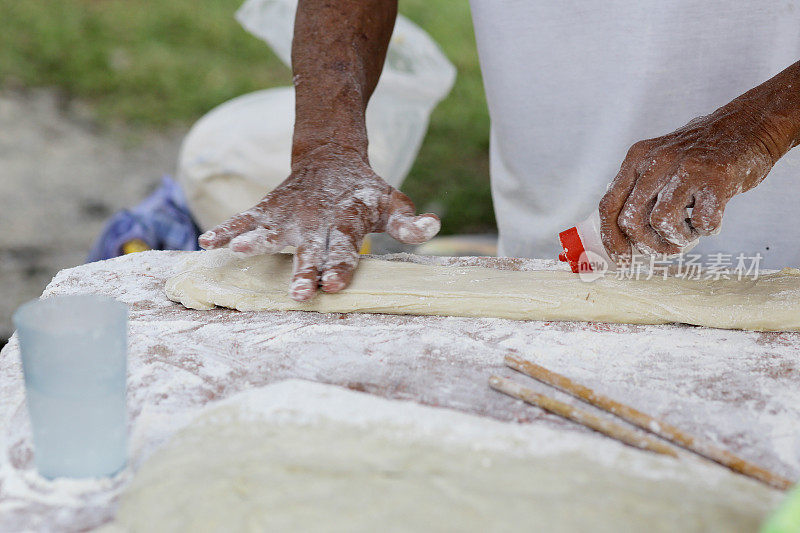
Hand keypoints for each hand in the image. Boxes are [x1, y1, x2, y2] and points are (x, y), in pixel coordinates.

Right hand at [198, 144, 439, 300]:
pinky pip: (245, 217)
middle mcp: (316, 218)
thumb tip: (431, 227)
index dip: (340, 265)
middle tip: (298, 293)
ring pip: (273, 229)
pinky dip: (228, 228)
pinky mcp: (269, 209)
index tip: (334, 285)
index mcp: (347, 219)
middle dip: (304, 269)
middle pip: (310, 247)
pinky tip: (209, 243)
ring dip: (257, 240)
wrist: (330, 157)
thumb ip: (407, 221)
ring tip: (242, 250)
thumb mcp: (390, 202)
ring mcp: (290, 213)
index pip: (346, 245)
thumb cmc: (364, 192)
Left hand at [598, 106, 781, 258]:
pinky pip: (702, 222)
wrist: (750, 124)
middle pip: (630, 220)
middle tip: (667, 247)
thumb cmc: (703, 153)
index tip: (622, 260)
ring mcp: (687, 168)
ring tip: (691, 231)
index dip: (611, 238)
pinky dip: (707, 230)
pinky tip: (712, 219)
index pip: (609, 205)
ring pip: (661, 222)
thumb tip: (623, 238)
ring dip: (677, 239)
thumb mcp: (660, 161)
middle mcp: (657, 161)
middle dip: (647, 245)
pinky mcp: (717, 178)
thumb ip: (639, 191)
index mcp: (638, 158)